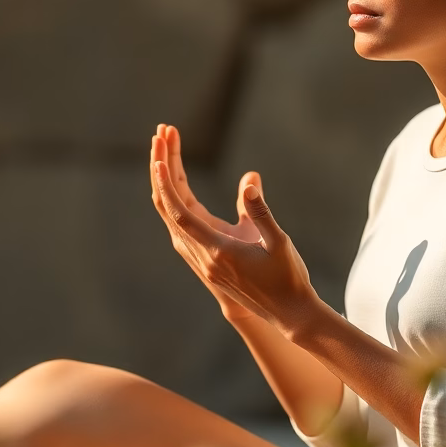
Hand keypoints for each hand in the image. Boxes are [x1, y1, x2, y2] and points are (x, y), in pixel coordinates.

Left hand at [149, 124, 316, 331]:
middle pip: (169, 207)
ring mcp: (199, 259)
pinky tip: (175, 179)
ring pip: (172, 214)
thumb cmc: (286, 276)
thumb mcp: (278, 241)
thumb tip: (248, 180)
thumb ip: (260, 212)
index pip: (181, 212)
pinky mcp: (203, 259)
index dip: (167, 184)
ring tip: (167, 147)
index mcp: (217, 250)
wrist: (286, 313)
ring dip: (166, 180)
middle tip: (162, 133)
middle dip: (162, 168)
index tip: (159, 157)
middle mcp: (201, 256)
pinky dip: (174, 197)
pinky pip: (180, 223)